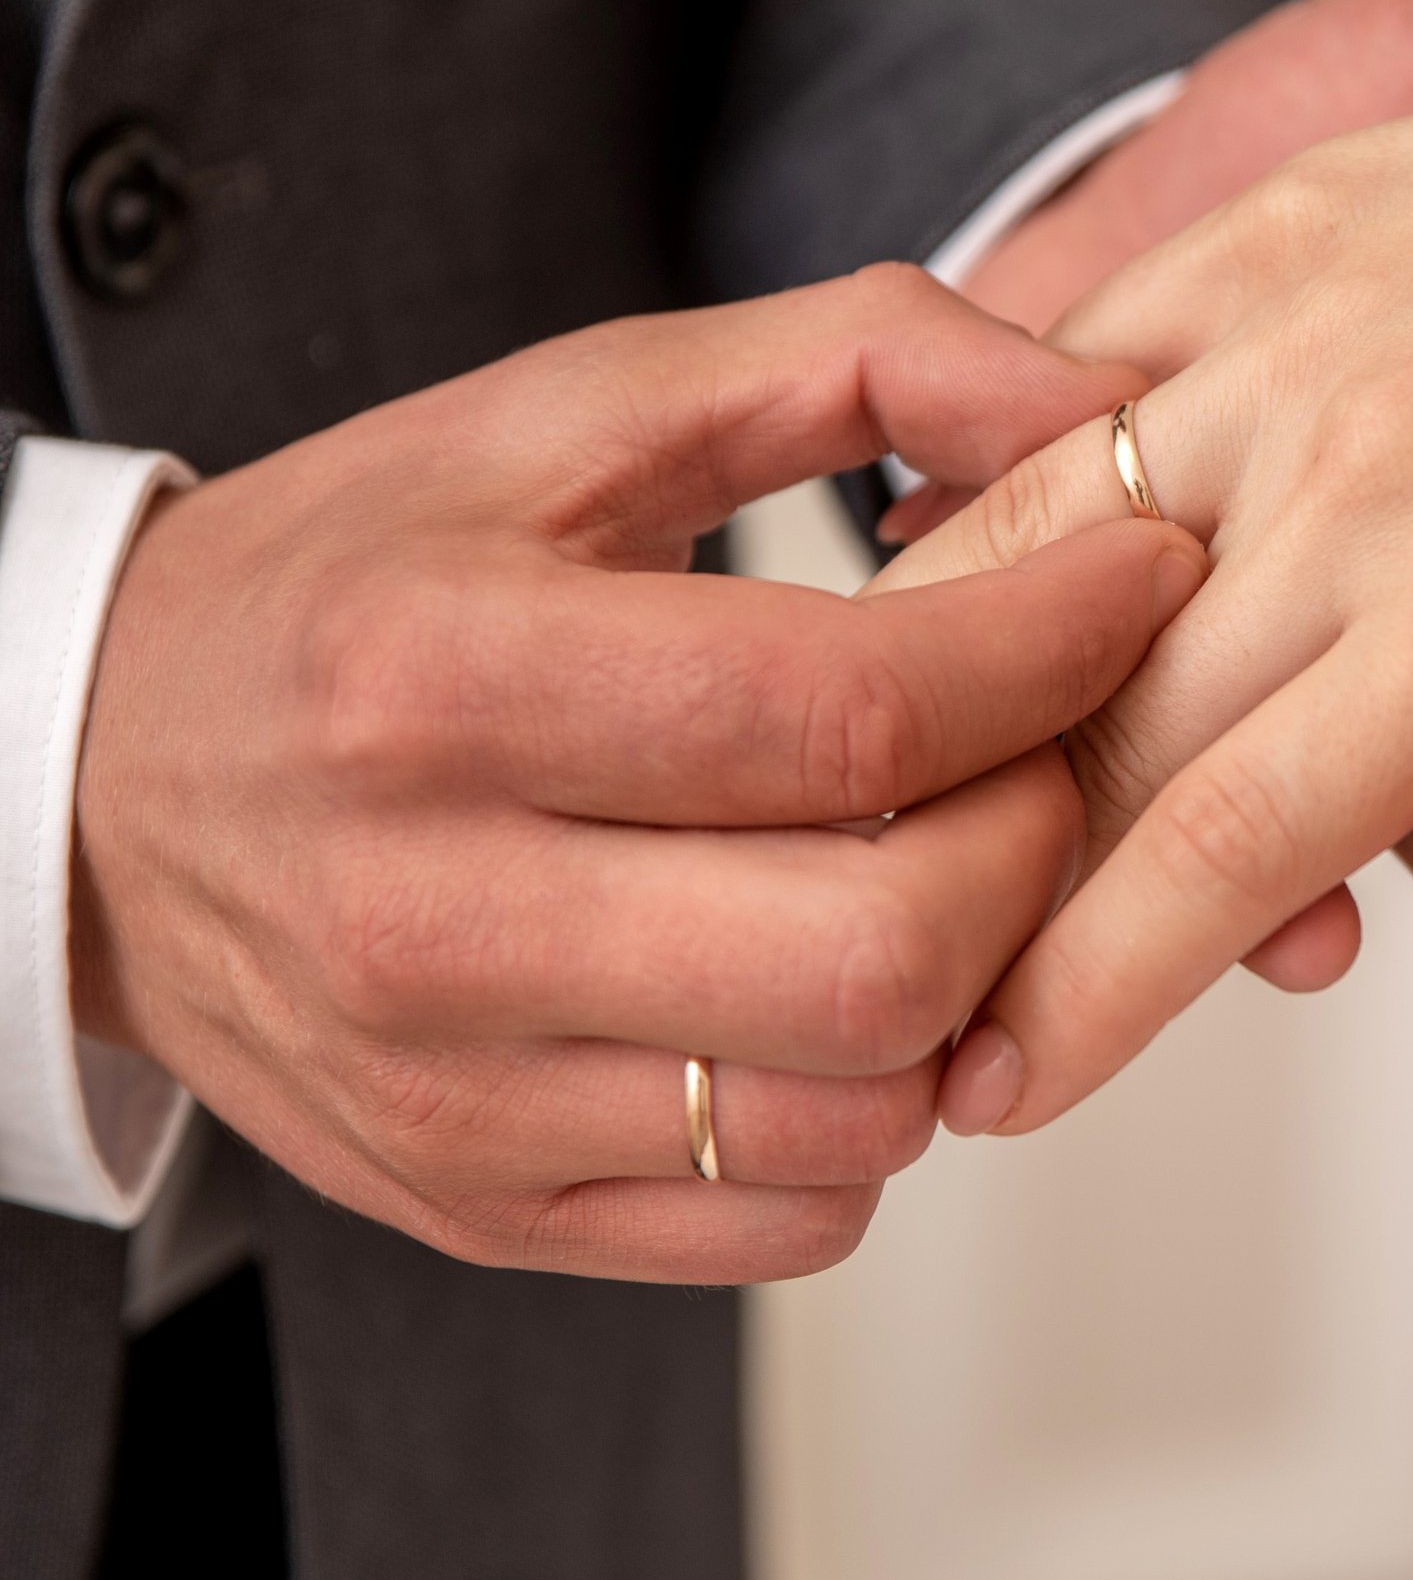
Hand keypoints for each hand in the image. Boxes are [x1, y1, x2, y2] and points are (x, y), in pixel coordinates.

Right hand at [72, 271, 1199, 1282]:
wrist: (100, 783)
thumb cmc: (362, 578)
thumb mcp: (567, 409)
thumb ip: (850, 360)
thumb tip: (1096, 406)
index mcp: (446, 679)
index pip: (849, 716)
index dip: (1054, 649)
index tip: (1142, 581)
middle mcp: (433, 916)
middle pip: (885, 954)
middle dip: (1039, 842)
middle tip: (1049, 750)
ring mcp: (457, 1097)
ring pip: (862, 1112)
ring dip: (974, 989)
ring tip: (944, 858)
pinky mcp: (483, 1211)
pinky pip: (791, 1219)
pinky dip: (874, 1107)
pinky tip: (831, 982)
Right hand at [882, 0, 1412, 1125]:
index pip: (1242, 840)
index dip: (1098, 984)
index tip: (998, 1092)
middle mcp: (1372, 463)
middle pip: (1110, 715)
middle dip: (991, 883)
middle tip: (903, 1002)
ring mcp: (1308, 327)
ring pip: (1049, 540)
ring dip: (946, 691)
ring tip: (854, 818)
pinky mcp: (1280, 221)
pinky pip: (1085, 366)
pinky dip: (988, 476)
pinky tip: (907, 571)